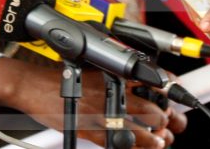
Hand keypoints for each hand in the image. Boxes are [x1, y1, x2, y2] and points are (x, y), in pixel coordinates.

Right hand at [0, 56, 180, 147]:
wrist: (36, 86)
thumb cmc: (65, 76)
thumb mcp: (96, 69)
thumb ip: (118, 77)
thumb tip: (142, 87)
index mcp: (116, 74)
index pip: (155, 82)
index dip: (170, 95)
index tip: (174, 103)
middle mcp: (114, 92)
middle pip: (153, 110)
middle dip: (164, 120)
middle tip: (167, 125)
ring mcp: (103, 112)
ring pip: (141, 129)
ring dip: (155, 138)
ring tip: (160, 140)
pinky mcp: (91, 130)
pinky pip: (120, 143)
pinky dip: (134, 147)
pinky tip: (142, 147)